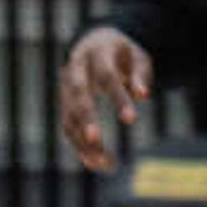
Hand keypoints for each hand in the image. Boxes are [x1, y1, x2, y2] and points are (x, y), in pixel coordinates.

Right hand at [57, 27, 151, 171]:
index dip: (118, 98)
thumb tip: (143, 95)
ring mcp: (65, 88)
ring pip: (68, 115)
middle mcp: (75, 69)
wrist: (93, 42)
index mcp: (96, 53)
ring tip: (103, 164)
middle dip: (85, 118)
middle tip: (96, 140)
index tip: (131, 120)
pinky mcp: (63, 104)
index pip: (107, 76)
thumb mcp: (137, 56)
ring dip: (81, 141)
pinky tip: (95, 163)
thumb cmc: (122, 53)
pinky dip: (79, 147)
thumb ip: (139, 74)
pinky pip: (68, 127)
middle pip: (78, 96)